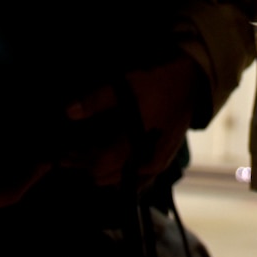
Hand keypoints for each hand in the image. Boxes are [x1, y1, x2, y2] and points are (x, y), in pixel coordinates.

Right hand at [0, 146, 49, 230]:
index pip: (7, 196)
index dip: (28, 180)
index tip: (45, 161)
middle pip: (9, 192)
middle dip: (29, 174)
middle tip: (49, 148)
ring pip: (3, 187)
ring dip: (20, 170)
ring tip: (39, 145)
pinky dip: (8, 166)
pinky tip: (17, 148)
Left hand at [64, 53, 202, 186]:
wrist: (195, 78)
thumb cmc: (162, 80)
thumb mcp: (128, 84)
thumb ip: (97, 99)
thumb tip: (68, 112)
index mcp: (140, 147)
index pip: (99, 166)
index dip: (77, 160)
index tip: (61, 152)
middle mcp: (149, 164)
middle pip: (107, 175)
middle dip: (86, 165)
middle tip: (70, 151)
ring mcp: (157, 165)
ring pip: (119, 178)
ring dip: (101, 168)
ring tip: (87, 152)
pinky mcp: (162, 161)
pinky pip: (135, 177)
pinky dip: (119, 170)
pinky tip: (111, 155)